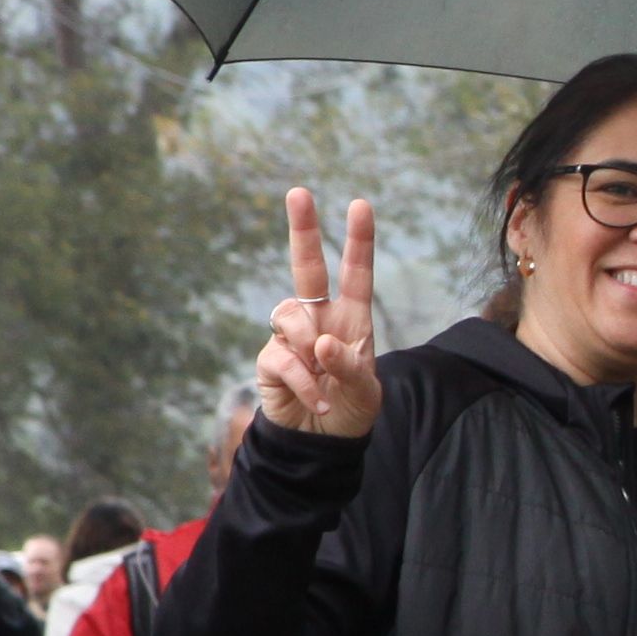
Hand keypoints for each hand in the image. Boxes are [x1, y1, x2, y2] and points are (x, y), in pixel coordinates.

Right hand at [254, 189, 382, 437]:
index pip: (356, 275)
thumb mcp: (365, 393)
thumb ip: (350, 368)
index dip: (358, 242)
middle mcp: (319, 319)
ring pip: (290, 315)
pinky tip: (317, 403)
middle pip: (307, 269)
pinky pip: (282, 357)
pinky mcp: (271, 359)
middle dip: (302, 230)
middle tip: (299, 192)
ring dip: (309, 347)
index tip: (360, 205)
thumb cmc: (350, 410)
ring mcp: (292, 337)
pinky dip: (304, 383)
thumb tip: (321, 342)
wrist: (321, 443)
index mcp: (351, 320)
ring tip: (324, 377)